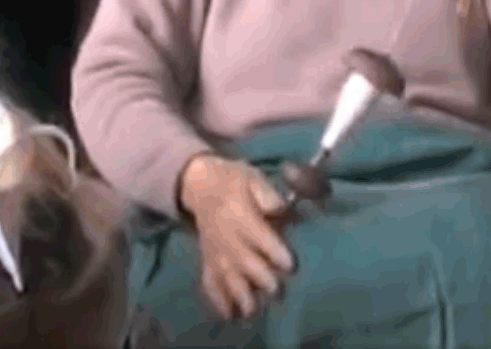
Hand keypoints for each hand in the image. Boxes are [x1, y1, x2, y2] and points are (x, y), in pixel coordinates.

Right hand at [179, 154, 293, 320]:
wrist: (200, 185)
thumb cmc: (234, 180)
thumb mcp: (252, 176)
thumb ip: (267, 193)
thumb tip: (280, 208)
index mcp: (238, 212)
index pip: (258, 234)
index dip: (274, 250)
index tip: (290, 264)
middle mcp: (225, 234)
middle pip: (243, 258)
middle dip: (260, 276)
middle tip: (276, 291)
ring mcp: (214, 249)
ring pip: (226, 274)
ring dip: (239, 293)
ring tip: (252, 310)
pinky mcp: (207, 258)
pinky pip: (209, 280)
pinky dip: (217, 299)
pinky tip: (228, 314)